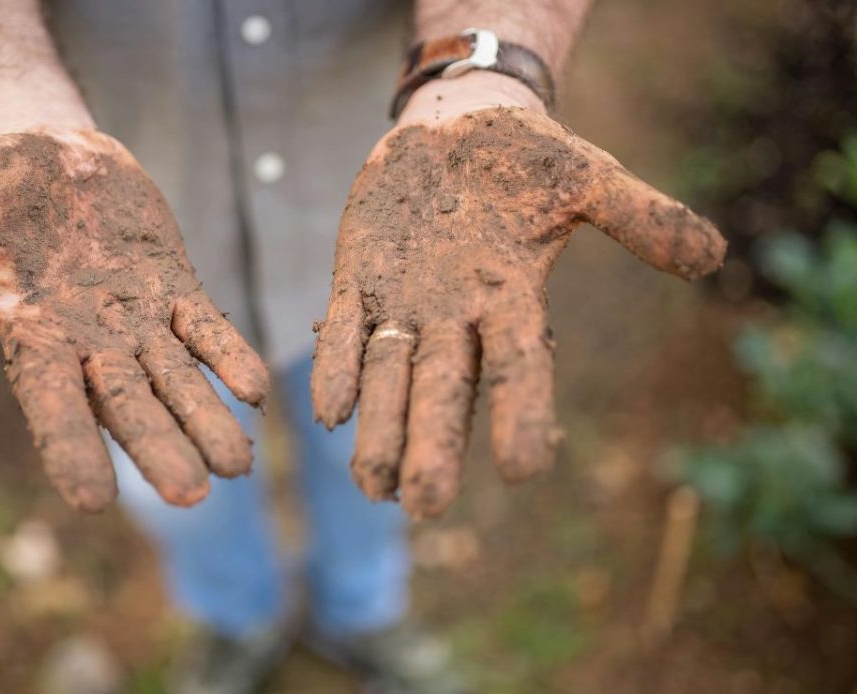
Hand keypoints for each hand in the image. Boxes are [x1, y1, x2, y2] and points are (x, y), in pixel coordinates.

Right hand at [0, 130, 268, 510]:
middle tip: (193, 496)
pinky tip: (256, 389)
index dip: (70, 450)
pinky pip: (204, 325)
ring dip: (206, 417)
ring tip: (239, 465)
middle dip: (159, 447)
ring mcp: (134, 319)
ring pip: (175, 378)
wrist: (37, 152)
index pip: (50, 407)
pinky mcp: (171, 287)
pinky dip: (226, 353)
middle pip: (127, 406)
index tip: (92, 500)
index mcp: (31, 340)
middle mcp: (87, 343)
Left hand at [312, 91, 725, 518]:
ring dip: (380, 427)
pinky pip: (345, 331)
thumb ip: (640, 216)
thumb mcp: (587, 177)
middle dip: (434, 445)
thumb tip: (713, 257)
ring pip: (388, 376)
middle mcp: (457, 316)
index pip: (521, 365)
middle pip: (446, 389)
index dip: (522, 413)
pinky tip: (329, 410)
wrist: (455, 126)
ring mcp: (403, 302)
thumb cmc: (527, 157)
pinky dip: (336, 366)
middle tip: (424, 506)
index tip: (524, 469)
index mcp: (513, 299)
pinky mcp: (357, 279)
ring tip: (370, 486)